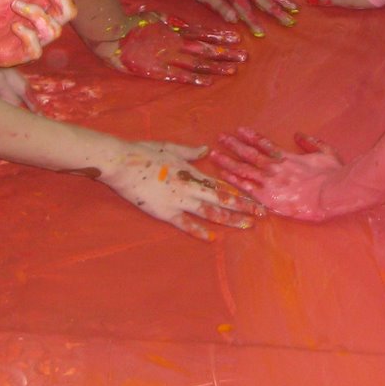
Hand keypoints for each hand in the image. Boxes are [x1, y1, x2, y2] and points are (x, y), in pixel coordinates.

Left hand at [0, 0, 75, 66]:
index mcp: (34, 5)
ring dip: (38, 13)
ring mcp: (26, 41)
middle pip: (68, 12)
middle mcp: (34, 24)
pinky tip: (14, 25)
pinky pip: (35, 50)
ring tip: (14, 3)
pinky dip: (29, 35)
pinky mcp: (13, 55)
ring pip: (54, 30)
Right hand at [92, 9, 246, 86]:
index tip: (236, 38)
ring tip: (233, 70)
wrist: (113, 35)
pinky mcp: (159, 71)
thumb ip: (167, 20)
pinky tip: (209, 81)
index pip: (203, 33)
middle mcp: (177, 44)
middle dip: (226, 53)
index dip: (220, 36)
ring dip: (216, 67)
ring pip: (198, 63)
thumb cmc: (130, 25)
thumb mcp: (153, 16)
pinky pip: (180, 76)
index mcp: (175, 31)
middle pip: (206, 49)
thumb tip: (177, 20)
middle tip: (244, 56)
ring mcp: (169, 58)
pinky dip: (195, 79)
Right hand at [96, 141, 264, 240]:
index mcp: (192, 171)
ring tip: (246, 225)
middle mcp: (191, 187)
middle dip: (244, 207)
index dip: (240, 192)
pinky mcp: (165, 212)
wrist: (122, 163)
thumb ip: (190, 151)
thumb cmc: (144, 152)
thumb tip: (206, 149)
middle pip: (223, 199)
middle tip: (262, 214)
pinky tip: (212, 238)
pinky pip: (185, 224)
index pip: (222, 184)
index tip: (256, 198)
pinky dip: (199, 231)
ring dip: (230, 219)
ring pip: (210, 212)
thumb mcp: (170, 147)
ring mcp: (179, 201)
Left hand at [211, 128, 347, 220]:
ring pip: (243, 169)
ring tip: (214, 154)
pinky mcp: (268, 198)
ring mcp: (269, 182)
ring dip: (227, 161)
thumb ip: (311, 142)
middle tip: (220, 138)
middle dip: (233, 145)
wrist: (331, 194)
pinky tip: (223, 176)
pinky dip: (233, 181)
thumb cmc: (332, 175)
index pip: (263, 143)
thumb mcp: (326, 152)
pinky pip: (246, 188)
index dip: (250, 136)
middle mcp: (274, 167)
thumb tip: (298, 135)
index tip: (239, 130)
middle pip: (248, 154)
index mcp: (286, 157)